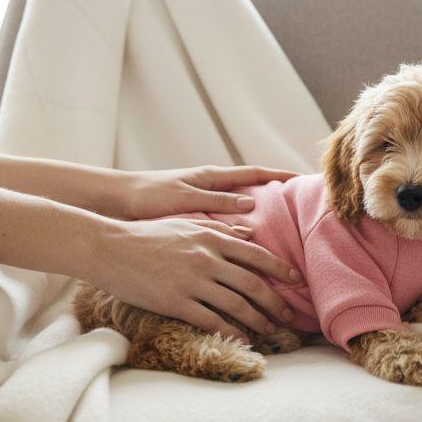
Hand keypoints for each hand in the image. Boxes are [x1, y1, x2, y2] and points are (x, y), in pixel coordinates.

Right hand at [91, 216, 301, 341]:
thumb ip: (218, 227)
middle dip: (275, 301)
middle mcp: (206, 259)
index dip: (280, 269)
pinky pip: (210, 320)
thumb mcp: (186, 222)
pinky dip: (229, 332)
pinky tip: (241, 340)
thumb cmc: (148, 234)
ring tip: (270, 330)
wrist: (110, 248)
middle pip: (252, 284)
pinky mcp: (175, 302)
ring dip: (257, 320)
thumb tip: (249, 233)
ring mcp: (192, 282)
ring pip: (236, 305)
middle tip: (288, 315)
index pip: (256, 255)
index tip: (296, 279)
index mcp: (211, 238)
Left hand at [108, 165, 297, 219]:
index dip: (279, 176)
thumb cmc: (148, 196)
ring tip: (283, 231)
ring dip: (261, 216)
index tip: (304, 179)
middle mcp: (211, 187)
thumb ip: (216, 201)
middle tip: (302, 207)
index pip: (254, 173)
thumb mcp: (185, 197)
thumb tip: (250, 206)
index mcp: (211, 177)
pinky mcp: (195, 217)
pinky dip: (240, 232)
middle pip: (252, 190)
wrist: (117, 203)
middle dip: (277, 196)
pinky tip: (249, 247)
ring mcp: (205, 201)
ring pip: (241, 208)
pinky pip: (226, 223)